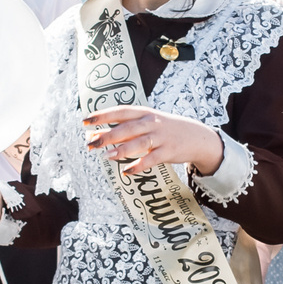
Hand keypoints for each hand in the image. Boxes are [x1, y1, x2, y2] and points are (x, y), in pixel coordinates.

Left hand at [82, 106, 224, 176]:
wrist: (196, 136)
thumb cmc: (164, 129)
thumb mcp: (146, 124)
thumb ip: (122, 129)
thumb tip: (94, 135)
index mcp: (144, 113)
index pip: (120, 111)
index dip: (102, 115)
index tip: (85, 121)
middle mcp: (151, 123)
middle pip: (127, 128)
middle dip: (108, 135)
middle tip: (90, 143)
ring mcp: (161, 137)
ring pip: (139, 143)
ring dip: (122, 150)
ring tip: (107, 156)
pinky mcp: (168, 152)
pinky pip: (151, 159)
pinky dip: (139, 165)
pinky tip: (127, 172)